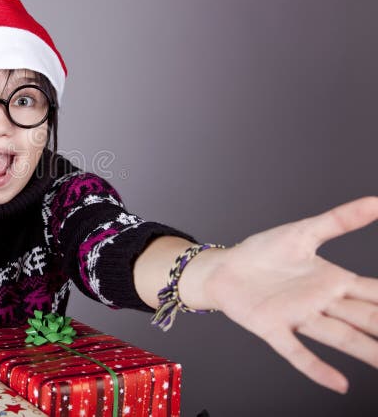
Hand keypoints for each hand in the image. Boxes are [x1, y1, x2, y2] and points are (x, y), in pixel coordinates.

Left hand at [202, 196, 377, 393]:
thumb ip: (340, 220)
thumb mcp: (303, 232)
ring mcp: (298, 317)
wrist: (223, 268)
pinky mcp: (272, 327)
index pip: (375, 294)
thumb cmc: (262, 253)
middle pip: (365, 319)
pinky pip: (297, 351)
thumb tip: (377, 201)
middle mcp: (321, 303)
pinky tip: (339, 383)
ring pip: (340, 337)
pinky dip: (316, 366)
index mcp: (333, 282)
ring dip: (366, 351)